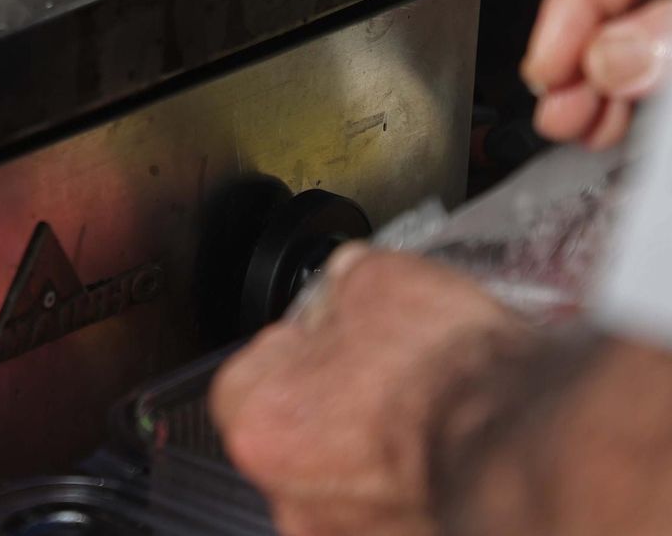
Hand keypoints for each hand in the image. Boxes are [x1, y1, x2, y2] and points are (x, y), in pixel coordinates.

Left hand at [209, 247, 532, 535]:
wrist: (538, 437)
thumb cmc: (451, 371)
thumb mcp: (374, 278)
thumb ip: (334, 290)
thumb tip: (340, 289)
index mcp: (262, 428)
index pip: (246, 380)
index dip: (294, 350)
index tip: (328, 338)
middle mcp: (296, 501)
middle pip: (296, 437)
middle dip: (332, 404)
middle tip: (382, 375)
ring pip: (347, 480)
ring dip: (373, 450)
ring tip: (423, 413)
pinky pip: (393, 507)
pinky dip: (412, 483)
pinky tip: (445, 450)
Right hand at [523, 0, 671, 147]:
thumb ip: (668, 21)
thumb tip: (607, 59)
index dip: (562, 18)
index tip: (544, 73)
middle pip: (617, 0)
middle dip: (581, 66)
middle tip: (560, 116)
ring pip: (643, 33)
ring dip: (610, 87)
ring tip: (589, 129)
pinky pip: (666, 54)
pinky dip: (648, 89)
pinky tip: (628, 117)